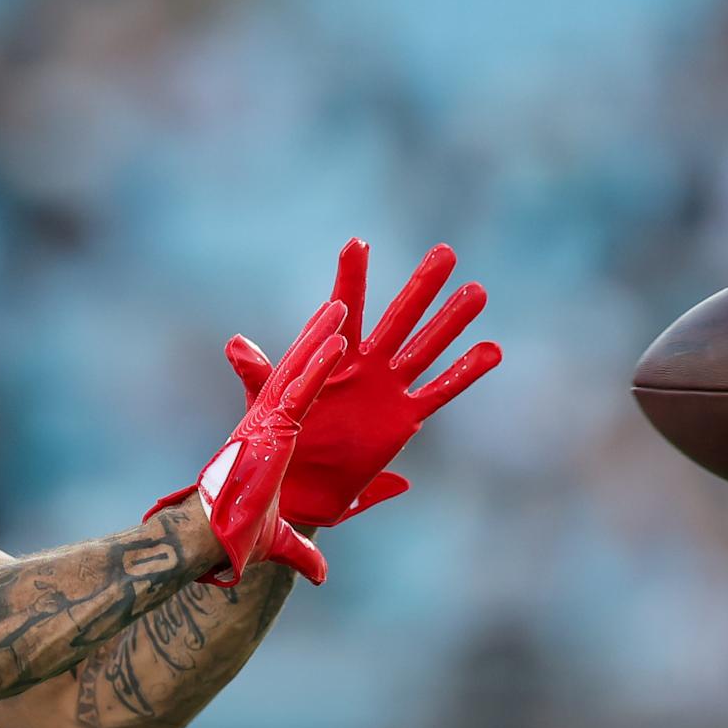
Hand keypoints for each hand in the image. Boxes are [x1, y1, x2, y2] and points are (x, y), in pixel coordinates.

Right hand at [150, 300, 346, 586]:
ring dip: (319, 338)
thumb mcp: (283, 540)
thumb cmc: (236, 538)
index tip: (322, 347)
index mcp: (269, 442)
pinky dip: (318, 364)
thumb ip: (304, 553)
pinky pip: (300, 389)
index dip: (308, 371)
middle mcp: (266, 425)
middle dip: (314, 340)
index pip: (293, 398)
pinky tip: (338, 340)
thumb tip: (322, 575)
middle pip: (295, 372)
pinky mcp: (271, 428)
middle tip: (333, 307)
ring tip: (339, 306)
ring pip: (298, 371)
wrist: (213, 539)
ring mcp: (268, 423)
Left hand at [226, 239, 500, 526]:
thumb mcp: (268, 402)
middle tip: (444, 252)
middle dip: (421, 287)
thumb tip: (235, 343)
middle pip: (399, 318)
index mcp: (333, 355)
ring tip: (478, 292)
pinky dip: (465, 372)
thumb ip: (258, 372)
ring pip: (426, 348)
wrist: (299, 484)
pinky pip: (439, 391)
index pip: (344, 308)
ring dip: (451, 321)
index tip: (357, 243)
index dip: (350, 278)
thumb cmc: (280, 437)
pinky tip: (492, 350)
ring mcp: (389, 388)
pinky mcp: (405, 417)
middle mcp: (366, 364)